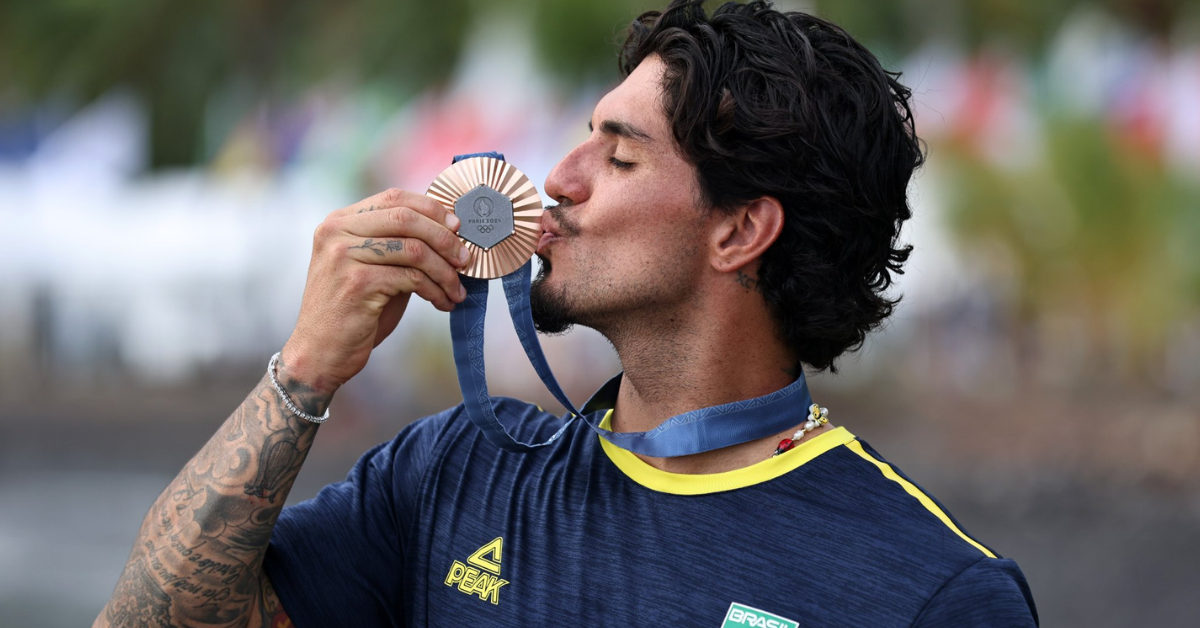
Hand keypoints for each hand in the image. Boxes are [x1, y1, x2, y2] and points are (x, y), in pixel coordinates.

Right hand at [280, 188, 469, 395]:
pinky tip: (443, 303)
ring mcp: (344, 255)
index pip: (394, 197)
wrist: (320, 353)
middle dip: (444, 238)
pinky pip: (411, 278)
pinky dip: (435, 290)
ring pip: (414, 249)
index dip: (432, 209)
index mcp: (339, 222)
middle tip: (465, 259)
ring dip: (444, 271)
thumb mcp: (373, 269)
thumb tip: (450, 233)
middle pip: (406, 218)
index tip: (457, 227)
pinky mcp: (357, 282)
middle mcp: (337, 232)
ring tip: (456, 289)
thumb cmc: (353, 311)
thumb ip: (399, 246)